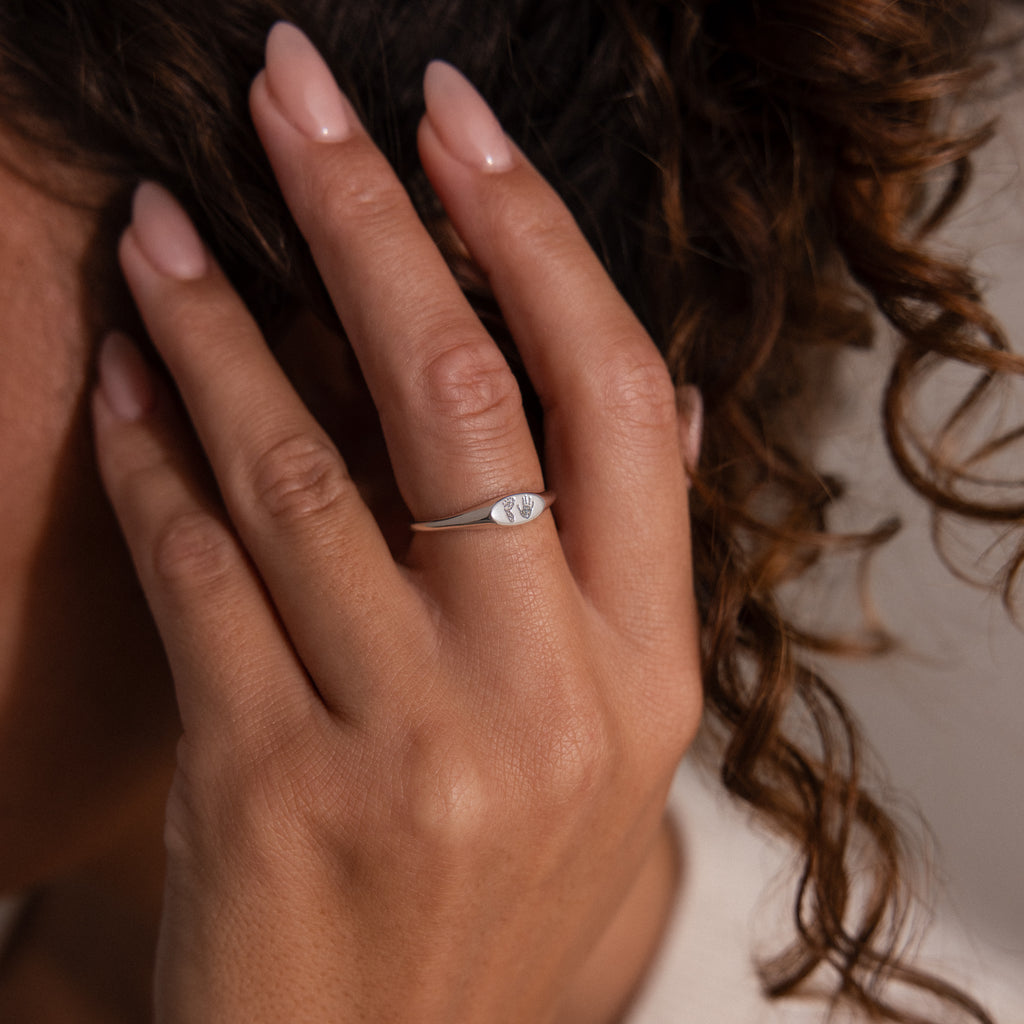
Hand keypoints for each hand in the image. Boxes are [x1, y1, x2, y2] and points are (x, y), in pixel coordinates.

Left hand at [92, 23, 701, 1023]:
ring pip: (304, 466)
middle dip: (371, 218)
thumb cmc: (489, 891)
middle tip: (298, 95)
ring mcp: (410, 742)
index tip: (455, 130)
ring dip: (216, 322)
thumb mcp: (597, 740)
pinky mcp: (270, 786)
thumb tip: (649, 403)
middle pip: (462, 394)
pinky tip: (122, 372)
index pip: (617, 399)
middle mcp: (548, 693)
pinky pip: (200, 567)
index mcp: (645, 668)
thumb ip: (616, 570)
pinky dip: (153, 452)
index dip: (536, 242)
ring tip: (168, 221)